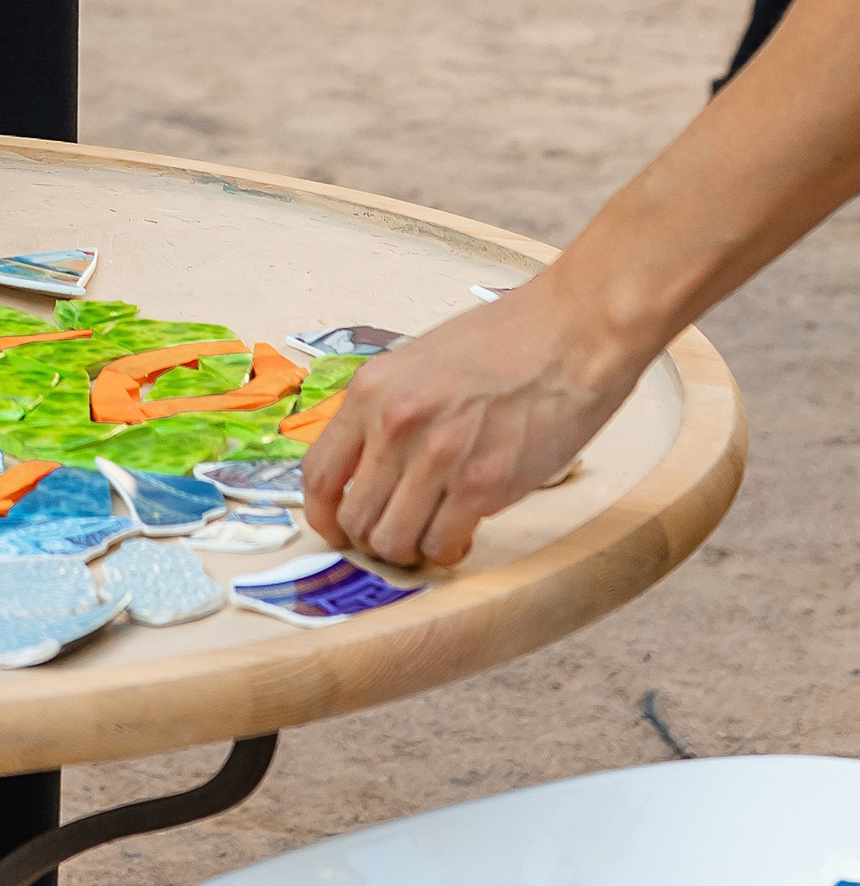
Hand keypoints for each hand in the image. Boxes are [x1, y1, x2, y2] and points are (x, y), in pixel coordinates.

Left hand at [298, 276, 634, 566]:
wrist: (567, 336)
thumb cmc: (500, 345)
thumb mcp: (416, 365)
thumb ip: (387, 415)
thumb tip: (369, 471)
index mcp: (371, 391)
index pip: (318, 474)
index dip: (322, 515)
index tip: (337, 530)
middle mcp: (395, 425)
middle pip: (354, 518)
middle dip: (370, 538)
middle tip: (395, 535)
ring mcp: (438, 457)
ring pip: (393, 542)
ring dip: (408, 549)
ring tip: (429, 534)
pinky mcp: (483, 484)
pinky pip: (442, 544)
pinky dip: (448, 548)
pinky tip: (462, 530)